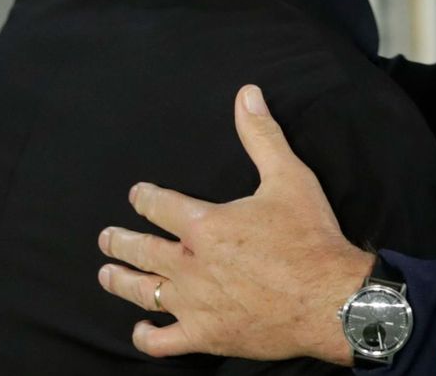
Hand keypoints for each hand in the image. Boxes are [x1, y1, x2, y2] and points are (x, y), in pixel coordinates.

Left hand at [96, 85, 374, 362]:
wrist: (330, 297)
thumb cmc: (310, 238)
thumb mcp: (289, 177)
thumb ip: (262, 136)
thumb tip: (246, 94)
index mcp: (205, 224)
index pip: (159, 205)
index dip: (144, 197)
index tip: (137, 195)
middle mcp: (189, 264)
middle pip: (140, 249)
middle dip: (120, 241)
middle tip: (106, 238)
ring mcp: (193, 303)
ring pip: (142, 291)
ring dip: (120, 281)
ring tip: (107, 274)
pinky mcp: (205, 334)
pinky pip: (162, 341)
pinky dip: (146, 335)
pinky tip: (141, 328)